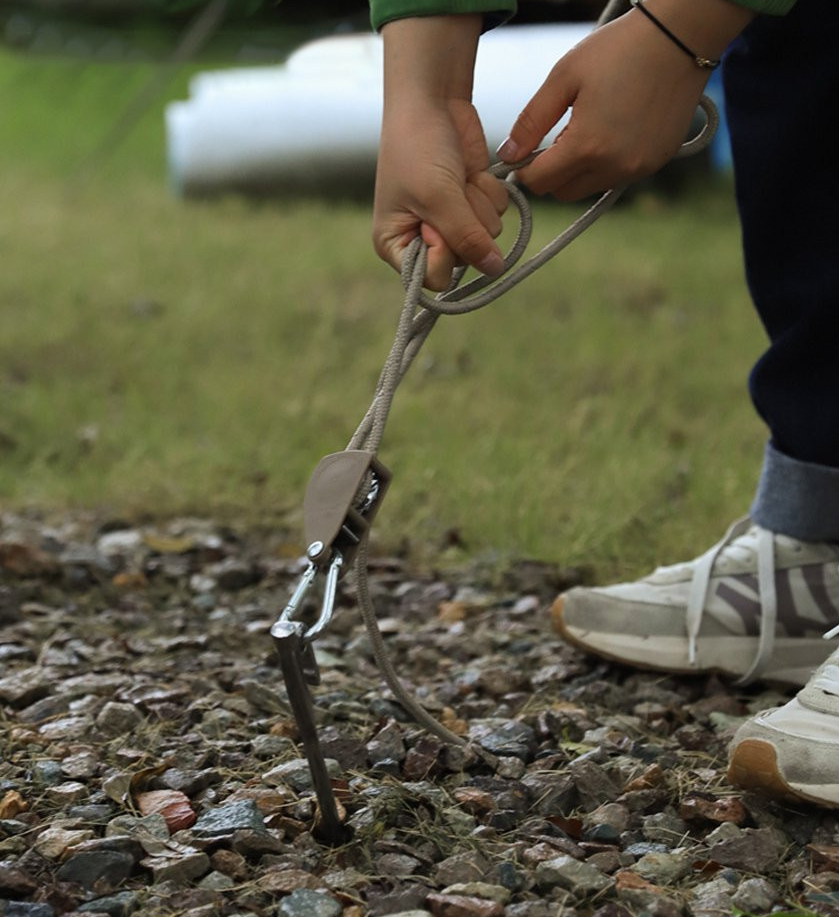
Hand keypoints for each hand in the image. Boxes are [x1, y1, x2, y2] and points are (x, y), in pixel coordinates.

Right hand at [373, 16, 507, 290]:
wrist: (432, 100)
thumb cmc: (418, 147)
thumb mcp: (438, 197)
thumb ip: (466, 238)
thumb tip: (494, 269)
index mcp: (395, 245)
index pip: (432, 279)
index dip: (444, 256)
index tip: (438, 226)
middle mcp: (423, 239)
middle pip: (464, 260)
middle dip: (465, 224)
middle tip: (449, 194)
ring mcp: (451, 221)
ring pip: (487, 236)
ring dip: (479, 204)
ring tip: (457, 178)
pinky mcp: (473, 202)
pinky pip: (498, 215)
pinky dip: (489, 191)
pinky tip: (471, 172)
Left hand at [499, 0, 752, 199]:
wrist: (680, 37)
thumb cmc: (618, 50)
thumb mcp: (564, 78)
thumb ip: (531, 121)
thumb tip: (507, 155)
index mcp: (587, 147)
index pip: (539, 182)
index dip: (525, 168)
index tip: (526, 148)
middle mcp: (614, 167)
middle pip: (563, 191)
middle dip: (551, 172)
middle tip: (556, 137)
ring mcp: (639, 169)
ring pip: (590, 188)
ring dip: (579, 170)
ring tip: (586, 129)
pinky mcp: (656, 163)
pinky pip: (618, 178)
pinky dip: (606, 164)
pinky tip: (612, 131)